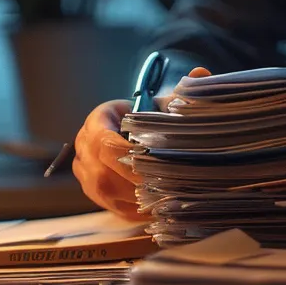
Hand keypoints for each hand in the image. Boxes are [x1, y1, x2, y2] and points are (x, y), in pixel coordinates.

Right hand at [72, 67, 209, 220]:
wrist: (127, 131)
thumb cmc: (144, 118)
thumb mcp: (158, 104)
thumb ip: (179, 94)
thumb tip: (202, 74)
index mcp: (97, 121)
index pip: (105, 143)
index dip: (129, 157)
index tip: (155, 164)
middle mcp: (83, 148)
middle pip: (103, 173)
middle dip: (135, 183)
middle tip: (164, 188)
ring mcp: (85, 173)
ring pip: (105, 193)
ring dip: (134, 199)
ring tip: (163, 200)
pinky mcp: (93, 193)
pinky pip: (110, 207)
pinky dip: (134, 210)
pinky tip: (156, 209)